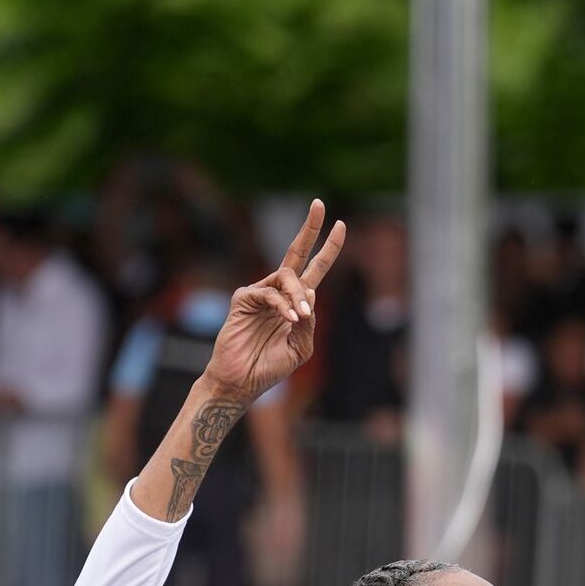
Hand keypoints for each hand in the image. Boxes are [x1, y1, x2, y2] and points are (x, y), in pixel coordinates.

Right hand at [202, 199, 345, 405]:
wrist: (243, 381)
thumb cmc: (270, 367)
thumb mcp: (301, 347)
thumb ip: (309, 323)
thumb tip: (309, 295)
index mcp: (297, 303)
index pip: (315, 270)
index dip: (328, 249)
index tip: (341, 225)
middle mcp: (280, 293)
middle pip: (296, 253)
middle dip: (309, 229)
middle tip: (318, 204)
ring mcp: (260, 293)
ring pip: (287, 277)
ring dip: (297, 295)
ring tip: (299, 317)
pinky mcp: (243, 298)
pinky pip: (269, 292)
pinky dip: (282, 305)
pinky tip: (289, 319)